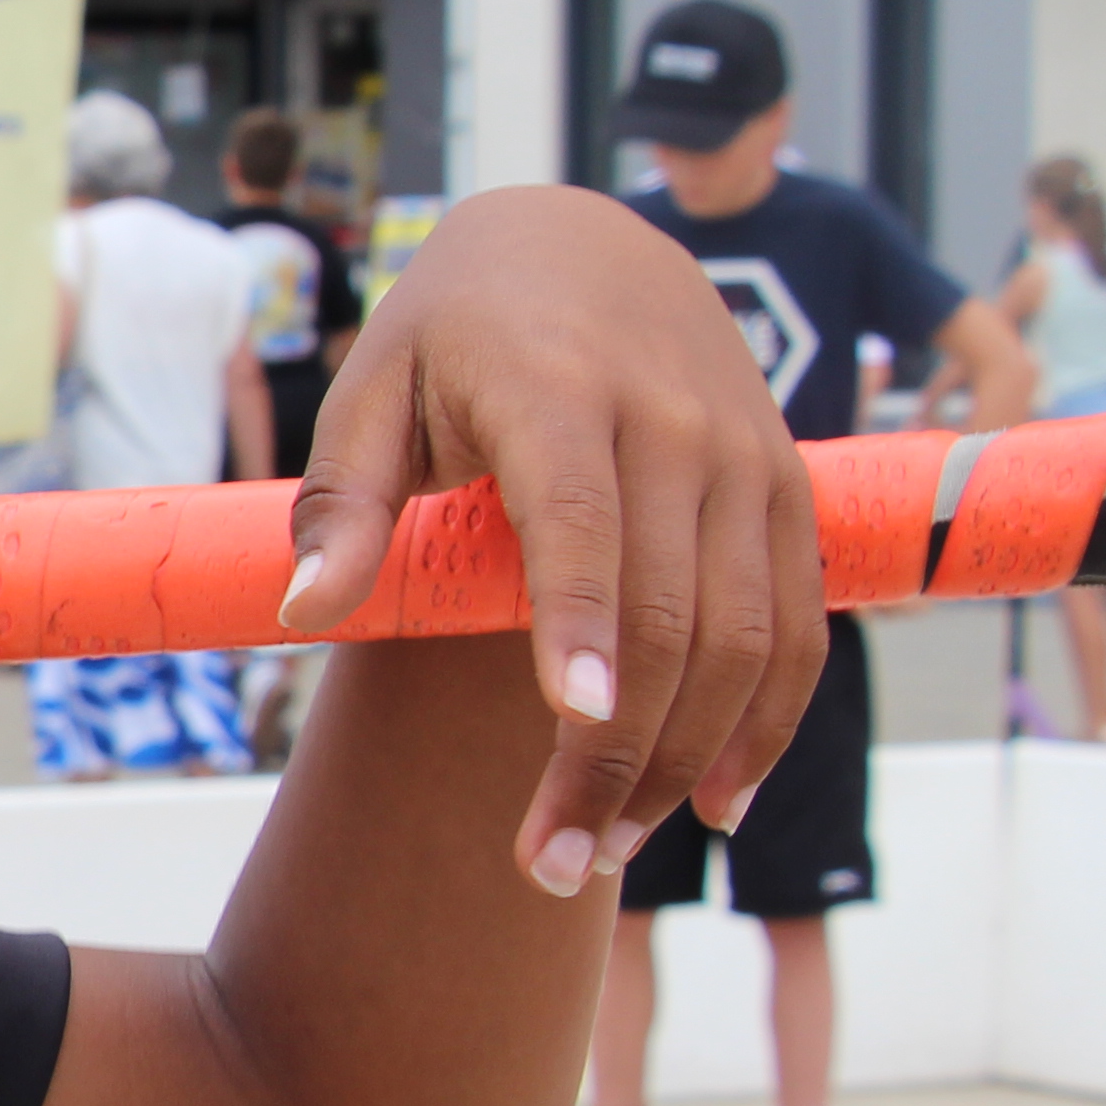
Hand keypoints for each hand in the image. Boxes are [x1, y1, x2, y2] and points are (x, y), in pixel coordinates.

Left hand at [274, 187, 825, 896]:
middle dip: (616, 753)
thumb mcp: (372, 388)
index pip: (577, 518)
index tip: (570, 721)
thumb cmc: (453, 330)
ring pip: (746, 635)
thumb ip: (341, 502)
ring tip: (609, 850)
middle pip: (669, 610)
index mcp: (555, 387)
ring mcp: (745, 455)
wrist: (583, 240)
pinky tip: (717, 801)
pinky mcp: (787, 487)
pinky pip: (799, 622)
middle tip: (552, 865)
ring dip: (690, 759)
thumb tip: (306, 614)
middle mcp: (671, 419)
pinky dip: (770, 719)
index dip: (581, 621)